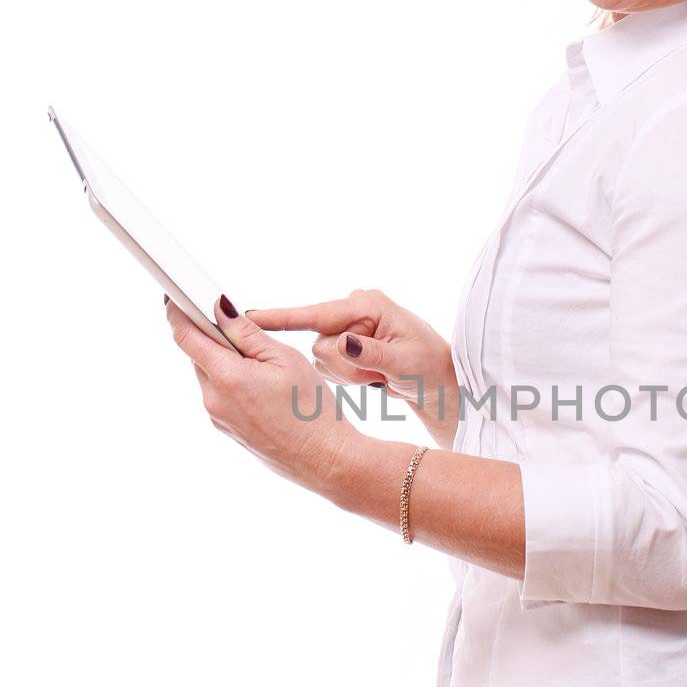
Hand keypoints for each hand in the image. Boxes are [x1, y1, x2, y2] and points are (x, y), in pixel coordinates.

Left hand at [164, 294, 363, 499]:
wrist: (324, 460)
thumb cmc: (312, 410)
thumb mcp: (284, 359)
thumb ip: (246, 333)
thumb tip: (219, 308)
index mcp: (226, 377)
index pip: (185, 336)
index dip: (178, 312)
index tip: (178, 297)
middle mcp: (213, 400)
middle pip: (198, 355)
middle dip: (214, 338)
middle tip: (244, 331)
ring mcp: (217, 418)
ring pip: (211, 375)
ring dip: (227, 362)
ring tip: (266, 367)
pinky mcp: (226, 429)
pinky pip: (221, 395)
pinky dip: (234, 383)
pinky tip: (264, 389)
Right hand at [243, 288, 460, 448]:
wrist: (438, 381)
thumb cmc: (429, 366)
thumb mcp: (405, 361)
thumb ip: (371, 353)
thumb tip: (341, 343)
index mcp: (367, 304)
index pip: (316, 313)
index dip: (281, 317)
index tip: (247, 316)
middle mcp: (352, 311)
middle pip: (318, 345)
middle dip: (345, 367)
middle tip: (377, 374)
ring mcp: (346, 328)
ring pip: (322, 360)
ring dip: (348, 375)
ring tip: (378, 374)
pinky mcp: (343, 344)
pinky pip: (328, 368)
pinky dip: (348, 377)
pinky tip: (372, 376)